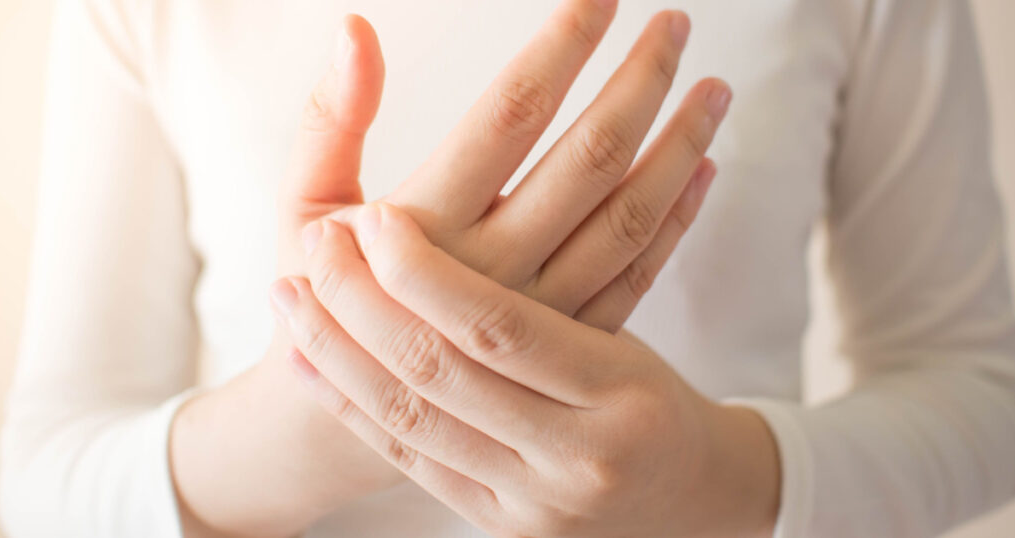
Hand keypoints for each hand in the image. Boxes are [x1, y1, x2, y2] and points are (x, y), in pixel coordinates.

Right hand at [173, 0, 728, 533]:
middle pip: (588, 161)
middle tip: (677, 23)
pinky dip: (676, 222)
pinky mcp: (565, 348)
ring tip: (714, 89)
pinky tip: (702, 169)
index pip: (510, 114)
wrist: (350, 422)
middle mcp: (492, 272)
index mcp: (423, 228)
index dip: (561, 47)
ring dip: (678, 147)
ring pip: (627, 220)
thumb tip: (355, 30)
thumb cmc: (320, 301)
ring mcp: (539, 315)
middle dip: (640, 82)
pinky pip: (636, 280)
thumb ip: (327, 122)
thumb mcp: (300, 211)